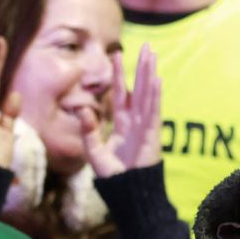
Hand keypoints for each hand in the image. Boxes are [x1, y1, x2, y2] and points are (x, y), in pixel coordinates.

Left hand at [79, 46, 160, 177]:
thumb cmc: (114, 176)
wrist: (127, 193)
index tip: (116, 54)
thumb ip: (89, 131)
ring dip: (150, 74)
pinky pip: (154, 111)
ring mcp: (145, 126)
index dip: (118, 74)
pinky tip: (156, 79)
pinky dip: (155, 96)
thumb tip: (83, 109)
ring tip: (152, 55)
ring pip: (147, 94)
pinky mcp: (152, 134)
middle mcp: (135, 121)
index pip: (120, 93)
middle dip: (142, 67)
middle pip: (139, 88)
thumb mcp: (95, 152)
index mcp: (121, 123)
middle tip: (146, 46)